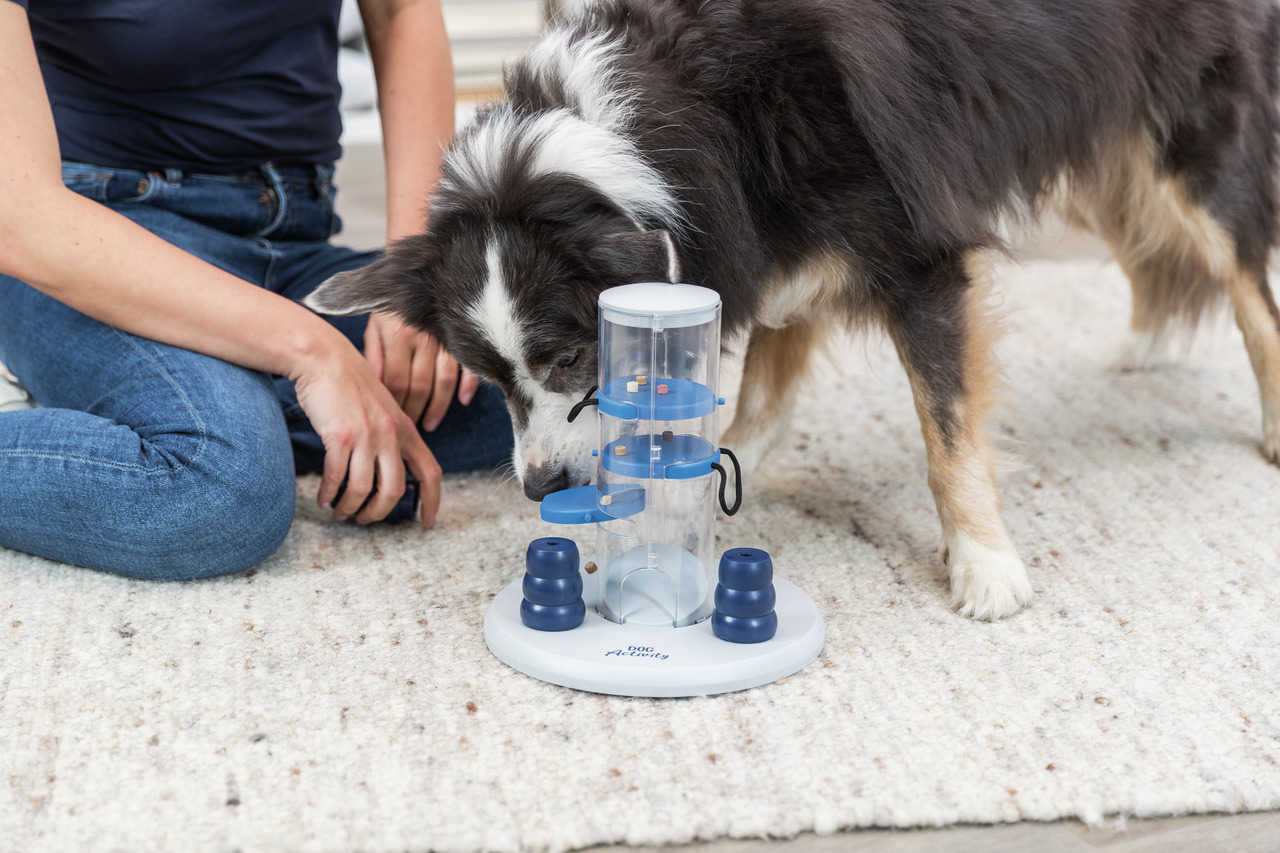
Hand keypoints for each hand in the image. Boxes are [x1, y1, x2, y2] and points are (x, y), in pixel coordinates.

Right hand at [293, 329, 441, 526]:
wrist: (324, 359)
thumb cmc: (351, 386)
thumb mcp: (384, 409)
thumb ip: (392, 436)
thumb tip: (391, 472)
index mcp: (406, 430)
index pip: (430, 472)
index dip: (432, 501)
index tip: (428, 523)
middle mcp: (391, 435)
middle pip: (394, 490)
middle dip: (379, 513)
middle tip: (364, 520)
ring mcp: (366, 436)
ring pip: (362, 489)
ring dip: (350, 507)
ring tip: (339, 512)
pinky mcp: (340, 436)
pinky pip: (336, 477)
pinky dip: (330, 493)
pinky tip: (324, 498)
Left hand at [364, 310, 477, 431]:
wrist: (418, 274)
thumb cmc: (392, 305)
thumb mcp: (374, 326)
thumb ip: (373, 354)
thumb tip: (374, 385)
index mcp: (397, 336)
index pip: (396, 382)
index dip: (394, 405)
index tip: (391, 420)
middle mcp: (422, 339)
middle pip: (419, 387)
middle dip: (414, 412)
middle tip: (409, 428)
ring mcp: (445, 339)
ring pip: (443, 382)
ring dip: (438, 407)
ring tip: (430, 424)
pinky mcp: (462, 338)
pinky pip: (469, 366)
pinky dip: (468, 385)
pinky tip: (463, 401)